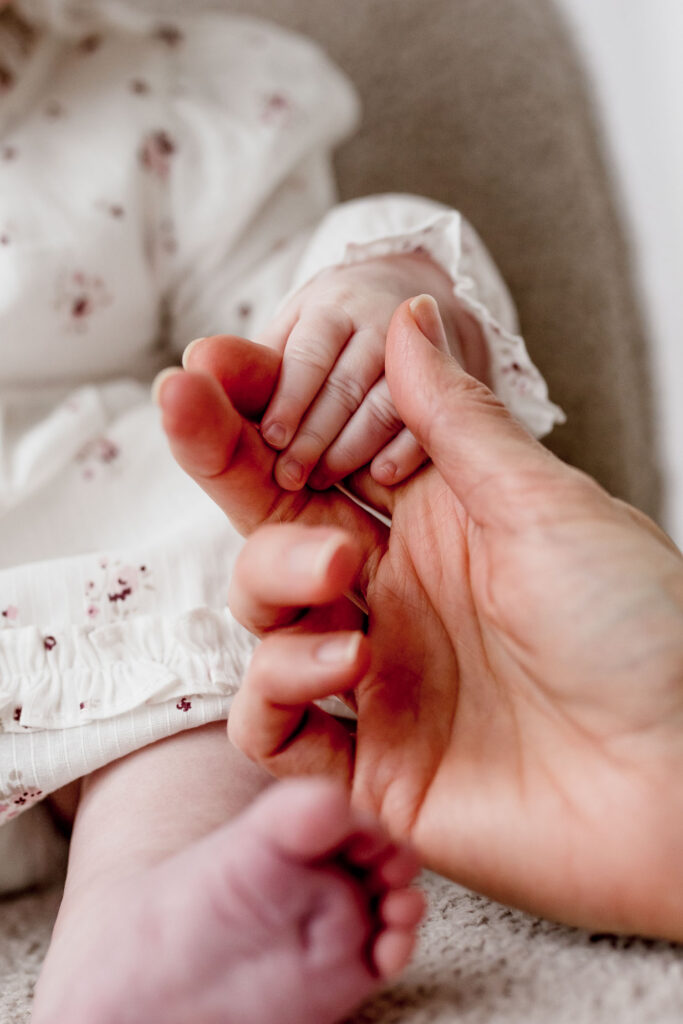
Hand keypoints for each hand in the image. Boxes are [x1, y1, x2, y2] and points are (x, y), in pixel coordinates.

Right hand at [158, 296, 682, 939]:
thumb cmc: (641, 632)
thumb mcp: (544, 506)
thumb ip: (456, 420)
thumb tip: (407, 315)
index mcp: (442, 523)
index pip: (328, 453)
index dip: (265, 406)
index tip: (214, 359)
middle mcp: (398, 594)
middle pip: (272, 520)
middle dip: (221, 457)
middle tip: (182, 400)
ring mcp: (379, 679)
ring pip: (262, 615)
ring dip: (275, 581)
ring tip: (339, 579)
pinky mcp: (373, 765)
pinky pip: (274, 727)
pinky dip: (278, 692)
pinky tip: (342, 670)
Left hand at [255, 252, 473, 489]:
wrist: (403, 300)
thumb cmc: (328, 333)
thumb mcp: (292, 331)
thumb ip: (257, 362)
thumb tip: (197, 363)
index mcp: (332, 307)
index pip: (309, 353)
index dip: (289, 396)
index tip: (271, 438)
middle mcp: (378, 321)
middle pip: (346, 383)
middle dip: (315, 432)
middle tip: (290, 476)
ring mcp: (418, 352)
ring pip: (387, 404)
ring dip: (352, 447)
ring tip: (321, 480)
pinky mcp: (451, 380)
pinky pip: (429, 420)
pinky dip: (406, 450)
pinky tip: (381, 476)